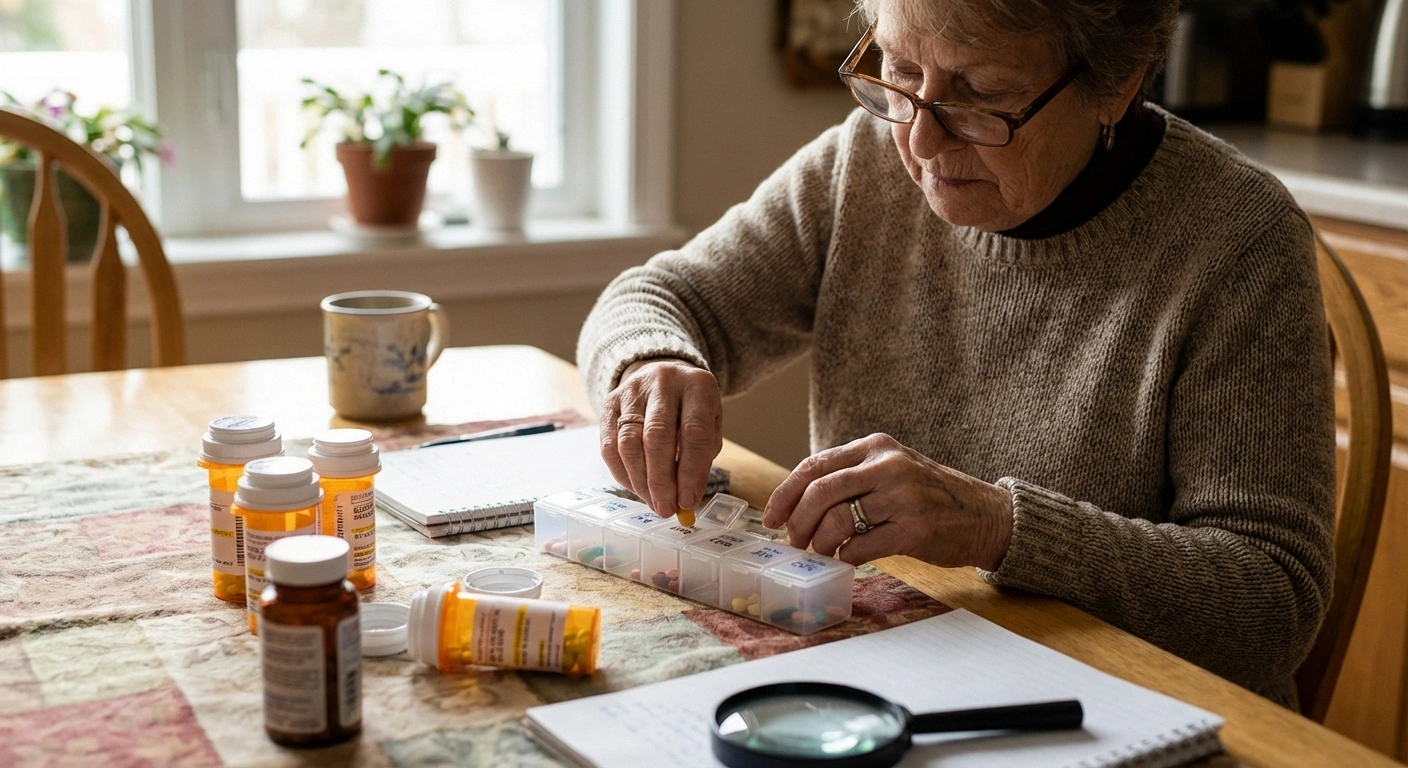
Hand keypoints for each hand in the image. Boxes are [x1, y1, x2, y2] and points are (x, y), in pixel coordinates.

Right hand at [598, 358, 723, 516]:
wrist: (664, 373)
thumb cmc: (691, 407)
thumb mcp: (710, 424)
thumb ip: (701, 457)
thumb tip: (686, 498)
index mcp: (697, 385)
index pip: (693, 432)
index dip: (690, 472)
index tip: (688, 501)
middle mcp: (663, 382)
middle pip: (656, 437)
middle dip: (660, 481)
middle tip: (666, 508)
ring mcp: (631, 390)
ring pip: (628, 442)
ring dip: (640, 481)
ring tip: (653, 502)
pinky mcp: (609, 403)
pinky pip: (608, 445)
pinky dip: (622, 473)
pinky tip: (636, 488)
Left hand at [762, 433, 1013, 570]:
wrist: (986, 516)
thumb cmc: (930, 497)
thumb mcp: (891, 471)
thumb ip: (851, 478)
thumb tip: (796, 506)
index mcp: (876, 447)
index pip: (815, 466)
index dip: (785, 494)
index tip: (770, 518)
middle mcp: (888, 466)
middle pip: (819, 492)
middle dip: (797, 522)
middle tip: (794, 542)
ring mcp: (903, 497)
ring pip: (838, 521)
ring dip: (821, 544)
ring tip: (823, 553)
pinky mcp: (915, 530)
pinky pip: (862, 547)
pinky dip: (847, 557)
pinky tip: (851, 559)